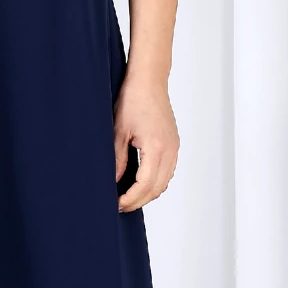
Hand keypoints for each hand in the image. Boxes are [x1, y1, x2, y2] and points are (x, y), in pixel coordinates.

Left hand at [114, 73, 178, 211]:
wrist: (149, 81)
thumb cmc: (133, 100)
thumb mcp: (118, 132)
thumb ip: (117, 159)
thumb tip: (113, 181)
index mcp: (157, 148)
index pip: (146, 185)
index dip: (131, 199)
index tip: (117, 204)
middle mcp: (170, 150)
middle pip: (158, 188)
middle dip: (139, 201)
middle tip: (120, 206)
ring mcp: (174, 147)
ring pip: (164, 181)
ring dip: (148, 193)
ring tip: (128, 197)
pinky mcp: (173, 144)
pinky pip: (168, 171)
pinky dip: (155, 182)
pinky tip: (140, 183)